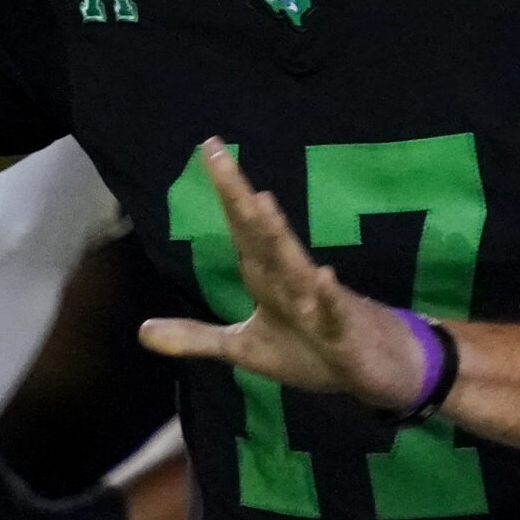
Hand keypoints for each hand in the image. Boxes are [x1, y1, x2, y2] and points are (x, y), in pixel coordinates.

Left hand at [138, 140, 427, 410]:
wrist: (379, 371)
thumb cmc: (313, 352)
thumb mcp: (245, 349)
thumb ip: (196, 338)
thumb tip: (140, 332)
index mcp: (267, 277)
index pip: (241, 228)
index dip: (223, 192)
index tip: (207, 148)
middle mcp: (290, 279)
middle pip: (260, 233)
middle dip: (237, 196)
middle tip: (216, 154)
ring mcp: (319, 302)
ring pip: (294, 266)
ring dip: (278, 235)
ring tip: (259, 200)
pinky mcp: (344, 331)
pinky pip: (335, 312)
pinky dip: (328, 297)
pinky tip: (322, 276)